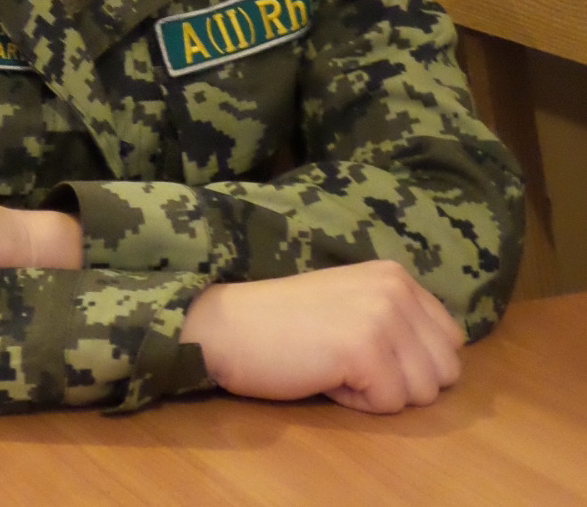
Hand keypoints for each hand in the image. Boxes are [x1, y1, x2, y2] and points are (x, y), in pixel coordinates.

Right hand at [180, 262, 464, 413]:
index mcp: (396, 275)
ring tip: (335, 365)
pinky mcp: (364, 348)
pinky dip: (356, 402)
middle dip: (402, 382)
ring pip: (424, 393)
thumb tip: (446, 361)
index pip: (451, 341)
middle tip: (349, 361)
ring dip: (379, 393)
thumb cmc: (286, 323)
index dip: (411, 362)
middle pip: (446, 372)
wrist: (230, 325)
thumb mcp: (354, 304)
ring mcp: (382, 316)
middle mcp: (396, 288)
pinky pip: (389, 405)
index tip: (363, 348)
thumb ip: (399, 320)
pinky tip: (324, 375)